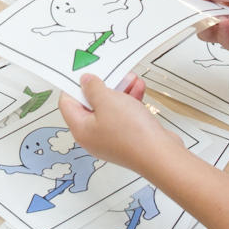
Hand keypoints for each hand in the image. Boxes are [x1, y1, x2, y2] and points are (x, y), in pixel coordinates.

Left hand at [58, 74, 184, 175]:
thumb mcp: (108, 101)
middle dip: (103, 86)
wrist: (160, 154)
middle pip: (90, 105)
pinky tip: (138, 90)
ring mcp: (111, 138)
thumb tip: (85, 81)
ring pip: (110, 109)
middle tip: (111, 74)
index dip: (74, 86)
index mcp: (81, 129)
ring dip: (120, 91)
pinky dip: (130, 101)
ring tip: (129, 79)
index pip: (67, 103)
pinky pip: (124, 115)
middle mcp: (93, 136)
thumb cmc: (133, 135)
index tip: (84, 73)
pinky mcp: (127, 138)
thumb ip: (93, 88)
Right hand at [187, 0, 228, 54]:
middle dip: (192, 14)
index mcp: (223, 1)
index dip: (188, 1)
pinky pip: (220, 40)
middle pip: (199, 19)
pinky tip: (224, 22)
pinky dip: (219, 31)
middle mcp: (223, 18)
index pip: (199, 3)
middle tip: (185, 7)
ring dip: (206, 22)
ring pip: (206, 32)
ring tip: (212, 14)